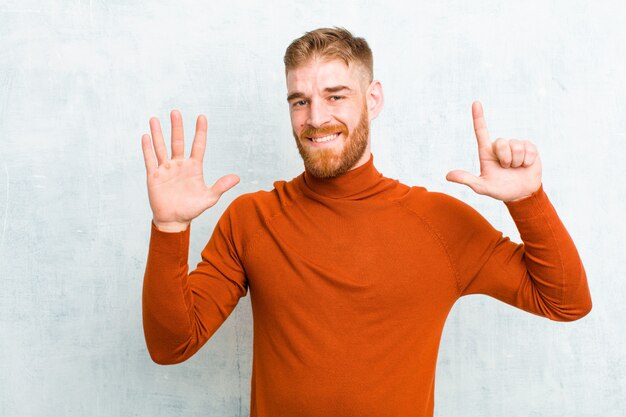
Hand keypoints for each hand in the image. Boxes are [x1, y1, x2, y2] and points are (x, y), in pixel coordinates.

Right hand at [141, 110, 239, 231]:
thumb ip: (221, 187)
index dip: (200, 132)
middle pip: (178, 142)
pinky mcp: (154, 176)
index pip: (198, 146)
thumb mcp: (209, 198)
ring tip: (154, 119)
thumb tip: (237, 177)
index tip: (202, 117)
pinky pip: (150, 160)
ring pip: (161, 148)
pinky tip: (146, 136)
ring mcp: (166, 169)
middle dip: (177, 127)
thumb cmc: (191, 209)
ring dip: (158, 134)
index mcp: (194, 167)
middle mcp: (179, 165)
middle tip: (175, 112)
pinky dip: (147, 149)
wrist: (173, 220)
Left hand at [445, 101, 541, 201]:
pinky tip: (526, 165)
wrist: (522, 194)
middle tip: (506, 169)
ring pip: (516, 146)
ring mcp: (515, 146)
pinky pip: (529, 149)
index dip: (478, 117)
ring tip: (516, 168)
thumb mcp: (482, 187)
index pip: (481, 131)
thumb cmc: (500, 189)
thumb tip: (448, 176)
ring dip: (517, 161)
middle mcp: (500, 146)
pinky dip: (528, 161)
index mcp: (486, 152)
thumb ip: (467, 180)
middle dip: (506, 159)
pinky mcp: (529, 147)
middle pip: (502, 142)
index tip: (475, 103)